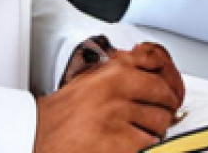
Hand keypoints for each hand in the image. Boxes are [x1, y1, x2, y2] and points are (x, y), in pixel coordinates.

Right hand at [35, 42, 184, 152]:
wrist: (34, 137)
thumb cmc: (62, 112)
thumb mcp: (94, 78)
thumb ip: (125, 69)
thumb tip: (155, 70)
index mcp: (115, 69)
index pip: (159, 63)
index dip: (170, 81)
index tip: (172, 92)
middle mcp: (119, 88)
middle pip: (164, 95)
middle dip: (166, 109)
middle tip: (161, 116)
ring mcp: (118, 116)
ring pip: (159, 122)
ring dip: (155, 131)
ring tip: (140, 133)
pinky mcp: (116, 144)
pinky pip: (146, 145)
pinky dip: (144, 147)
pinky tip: (131, 146)